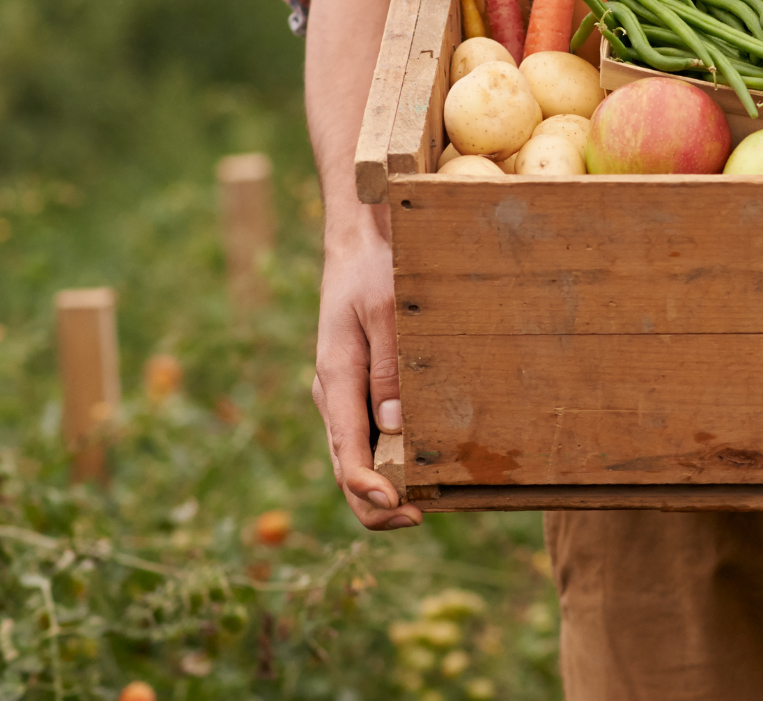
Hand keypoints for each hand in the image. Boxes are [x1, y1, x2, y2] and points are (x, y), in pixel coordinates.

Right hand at [311, 220, 421, 530]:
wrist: (359, 245)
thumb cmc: (374, 272)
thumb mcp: (387, 312)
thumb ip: (390, 369)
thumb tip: (395, 428)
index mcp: (335, 380)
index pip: (346, 452)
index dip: (370, 490)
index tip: (400, 509)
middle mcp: (334, 397)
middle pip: (346, 470)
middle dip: (378, 504)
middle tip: (420, 518)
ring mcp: (344, 397)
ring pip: (356, 459)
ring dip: (384, 488)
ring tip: (428, 504)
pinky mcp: (359, 392)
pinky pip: (368, 439)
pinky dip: (388, 464)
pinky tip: (421, 470)